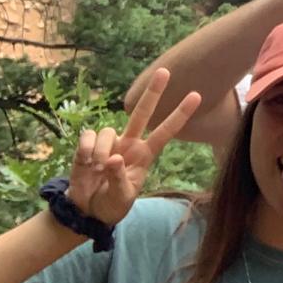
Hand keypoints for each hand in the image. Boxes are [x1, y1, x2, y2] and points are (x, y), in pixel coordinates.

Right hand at [67, 69, 201, 226]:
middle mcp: (129, 144)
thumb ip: (119, 179)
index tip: (196, 96)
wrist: (87, 210)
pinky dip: (85, 150)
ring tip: (96, 170)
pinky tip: (85, 163)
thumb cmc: (112, 204)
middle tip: (165, 71)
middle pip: (142, 113)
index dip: (180, 114)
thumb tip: (113, 158)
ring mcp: (109, 142)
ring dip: (100, 151)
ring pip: (108, 131)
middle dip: (153, 92)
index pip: (165, 131)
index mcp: (144, 155)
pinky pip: (88, 136)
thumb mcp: (121, 198)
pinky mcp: (88, 144)